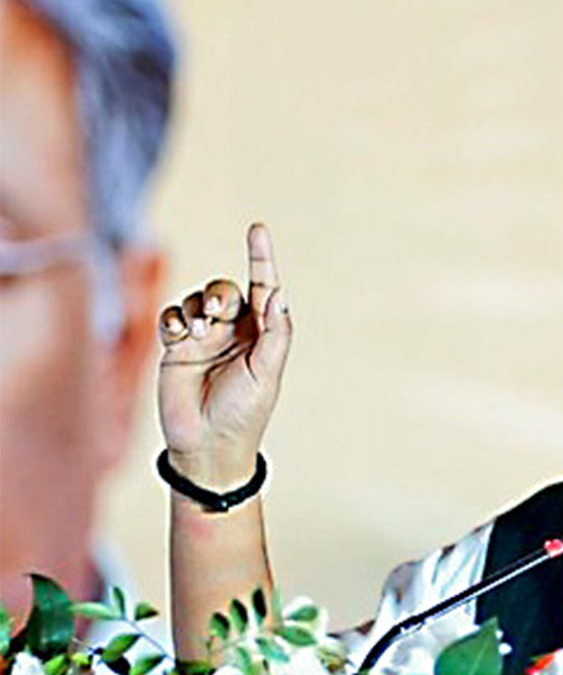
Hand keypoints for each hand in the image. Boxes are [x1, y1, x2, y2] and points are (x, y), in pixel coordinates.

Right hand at [157, 223, 291, 488]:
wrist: (207, 445)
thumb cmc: (245, 412)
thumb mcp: (267, 373)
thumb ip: (274, 333)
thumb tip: (278, 293)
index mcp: (262, 334)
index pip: (263, 288)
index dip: (260, 258)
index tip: (257, 229)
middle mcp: (234, 332)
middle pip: (225, 290)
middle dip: (220, 293)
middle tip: (219, 314)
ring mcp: (204, 338)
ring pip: (196, 300)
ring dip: (196, 308)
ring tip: (199, 332)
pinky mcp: (176, 348)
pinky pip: (172, 316)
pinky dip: (174, 319)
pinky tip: (178, 336)